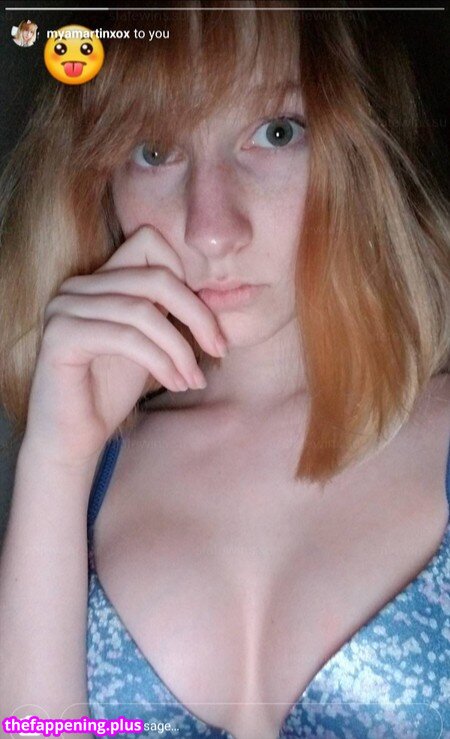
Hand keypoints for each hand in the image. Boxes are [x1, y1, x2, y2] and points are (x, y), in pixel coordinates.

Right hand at [23, 226, 226, 467]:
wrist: (73, 438)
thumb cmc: (111, 391)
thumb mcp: (148, 341)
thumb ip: (165, 309)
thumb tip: (212, 291)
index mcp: (98, 280)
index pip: (149, 242)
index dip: (187, 278)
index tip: (208, 324)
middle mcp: (77, 286)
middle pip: (156, 277)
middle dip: (197, 315)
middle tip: (219, 350)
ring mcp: (64, 307)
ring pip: (144, 311)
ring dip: (180, 349)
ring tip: (193, 380)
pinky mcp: (61, 336)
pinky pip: (126, 338)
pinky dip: (160, 362)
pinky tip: (174, 384)